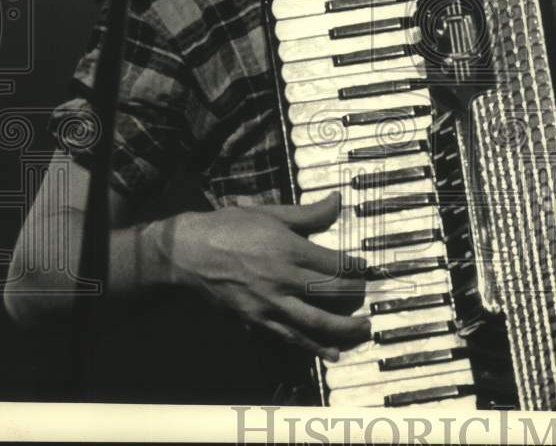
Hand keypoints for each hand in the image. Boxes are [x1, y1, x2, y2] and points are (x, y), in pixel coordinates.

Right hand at [157, 192, 368, 360]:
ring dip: (344, 328)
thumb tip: (338, 201)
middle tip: (367, 295)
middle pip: (332, 292)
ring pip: (316, 322)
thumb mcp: (270, 213)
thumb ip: (308, 213)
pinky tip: (331, 354)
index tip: (365, 267)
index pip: (336, 263)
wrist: (188, 253)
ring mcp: (271, 303)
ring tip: (364, 329)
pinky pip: (290, 337)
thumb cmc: (229, 227)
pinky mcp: (257, 319)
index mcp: (290, 249)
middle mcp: (284, 278)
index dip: (356, 267)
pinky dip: (313, 347)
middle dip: (355, 295)